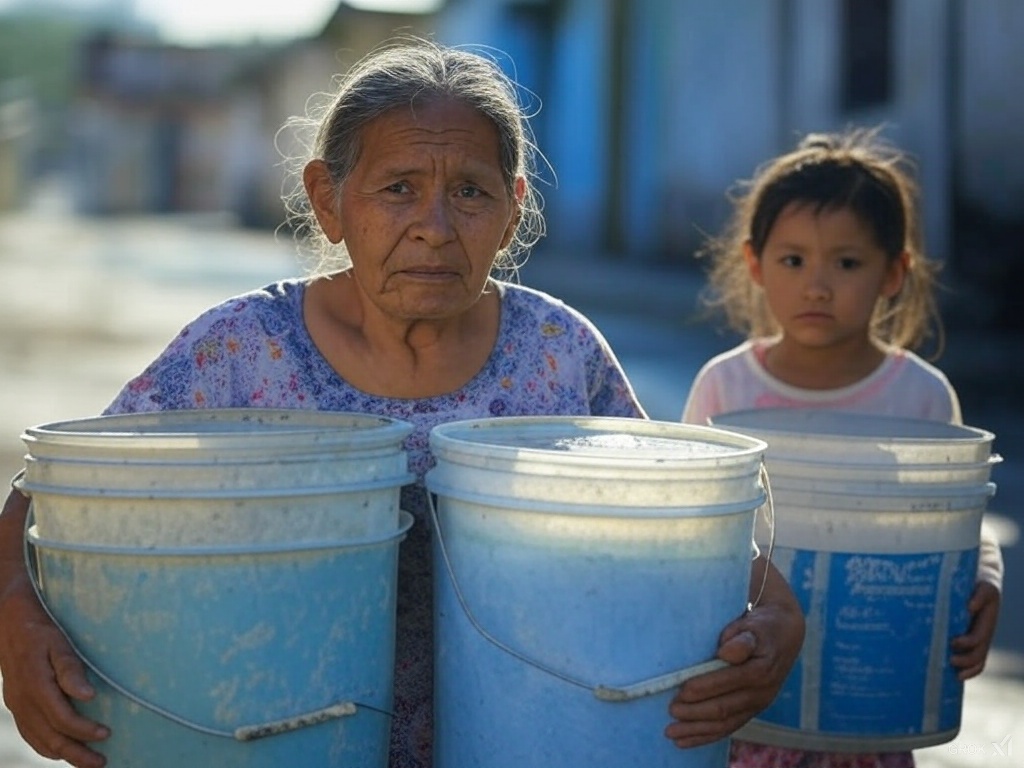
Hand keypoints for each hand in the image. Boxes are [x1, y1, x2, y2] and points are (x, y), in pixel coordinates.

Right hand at [0, 489, 109, 767]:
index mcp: (30, 639)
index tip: (94, 699)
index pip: (47, 670)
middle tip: (108, 741)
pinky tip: (82, 760)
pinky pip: (37, 733)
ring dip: (70, 750)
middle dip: (76, 732)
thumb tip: (24, 484)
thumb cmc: (14, 582)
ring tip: (102, 763)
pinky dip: (58, 750)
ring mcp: (19, 692)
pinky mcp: (22, 701)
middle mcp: (22, 672)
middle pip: (46, 713)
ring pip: (41, 731)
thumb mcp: (13, 552)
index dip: (69, 684)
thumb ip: (17, 524)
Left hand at [664, 557, 803, 748]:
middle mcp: (762, 691)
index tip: (681, 690)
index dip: (705, 687)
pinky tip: (685, 741)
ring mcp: (756, 704)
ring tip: (671, 733)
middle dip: (695, 712)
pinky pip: (727, 727)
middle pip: (724, 707)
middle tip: (670, 710)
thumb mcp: (754, 625)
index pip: (730, 681)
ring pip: (724, 723)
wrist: (783, 635)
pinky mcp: (749, 710)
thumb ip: (741, 639)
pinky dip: (705, 736)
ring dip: (696, 730)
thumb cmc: (760, 626)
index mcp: (761, 668)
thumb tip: (727, 652)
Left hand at [950, 580, 1000, 680]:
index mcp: (986, 624)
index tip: (952, 641)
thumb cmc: (981, 588)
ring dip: (966, 670)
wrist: (982, 587)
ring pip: (977, 663)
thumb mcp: (984, 589)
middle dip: (964, 661)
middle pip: (977, 655)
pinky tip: (953, 675)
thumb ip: (979, 596)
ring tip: (952, 674)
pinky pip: (973, 662)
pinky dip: (966, 671)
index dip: (966, 643)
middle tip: (948, 660)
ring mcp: (979, 642)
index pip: (978, 639)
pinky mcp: (971, 644)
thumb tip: (969, 607)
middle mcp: (983, 636)